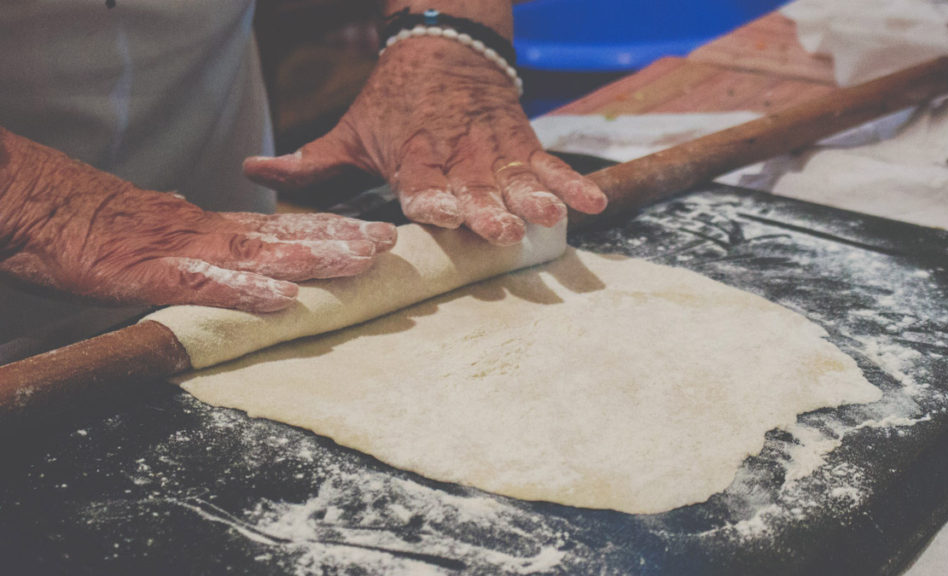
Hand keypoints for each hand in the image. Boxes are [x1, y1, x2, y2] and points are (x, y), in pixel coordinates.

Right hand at [0, 128, 396, 312]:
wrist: (44, 211)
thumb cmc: (99, 228)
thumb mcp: (162, 235)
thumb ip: (201, 245)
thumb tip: (230, 251)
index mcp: (212, 228)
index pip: (281, 227)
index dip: (328, 229)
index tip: (372, 232)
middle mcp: (210, 233)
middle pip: (285, 236)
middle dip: (340, 238)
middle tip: (389, 240)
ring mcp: (186, 252)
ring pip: (260, 254)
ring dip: (312, 257)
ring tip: (359, 259)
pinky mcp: (154, 274)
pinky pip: (208, 285)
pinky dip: (246, 292)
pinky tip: (283, 300)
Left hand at [243, 36, 606, 245]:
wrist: (445, 47)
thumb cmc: (393, 102)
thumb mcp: (351, 127)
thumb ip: (311, 159)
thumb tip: (251, 169)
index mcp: (412, 152)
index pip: (421, 179)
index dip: (431, 196)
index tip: (439, 213)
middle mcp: (455, 152)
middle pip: (473, 183)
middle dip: (487, 207)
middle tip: (501, 230)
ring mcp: (492, 147)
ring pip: (514, 174)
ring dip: (533, 196)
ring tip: (550, 217)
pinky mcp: (521, 141)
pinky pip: (548, 164)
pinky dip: (571, 183)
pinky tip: (593, 205)